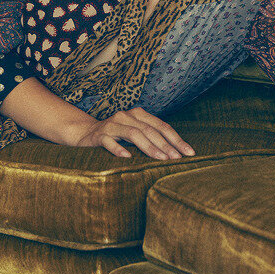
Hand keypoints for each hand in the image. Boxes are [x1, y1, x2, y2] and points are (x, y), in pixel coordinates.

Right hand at [69, 106, 195, 159]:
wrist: (85, 133)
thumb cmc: (116, 136)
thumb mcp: (134, 133)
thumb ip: (151, 137)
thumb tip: (177, 153)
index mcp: (137, 114)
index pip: (161, 125)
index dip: (176, 138)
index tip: (189, 152)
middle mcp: (126, 116)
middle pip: (150, 130)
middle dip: (166, 145)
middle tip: (178, 159)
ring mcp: (112, 125)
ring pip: (134, 134)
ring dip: (149, 147)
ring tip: (161, 159)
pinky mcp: (99, 135)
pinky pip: (110, 142)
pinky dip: (119, 149)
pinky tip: (127, 158)